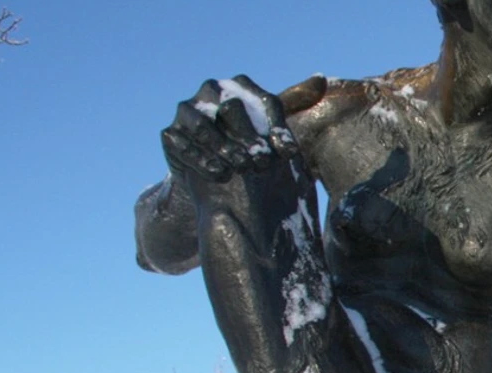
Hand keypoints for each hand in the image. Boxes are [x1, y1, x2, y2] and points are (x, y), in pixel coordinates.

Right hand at [161, 75, 299, 184]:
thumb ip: (295, 100)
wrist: (215, 167)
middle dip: (249, 138)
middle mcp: (211, 90)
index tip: (290, 154)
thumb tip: (321, 79)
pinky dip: (201, 159)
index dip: (277, 128)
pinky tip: (220, 174)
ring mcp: (187, 110)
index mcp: (240, 85)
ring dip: (223, 148)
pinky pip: (182, 143)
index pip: (264, 101)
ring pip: (203, 126)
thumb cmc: (249, 140)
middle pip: (231, 110)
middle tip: (263, 164)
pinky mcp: (170, 134)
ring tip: (241, 169)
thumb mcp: (272, 121)